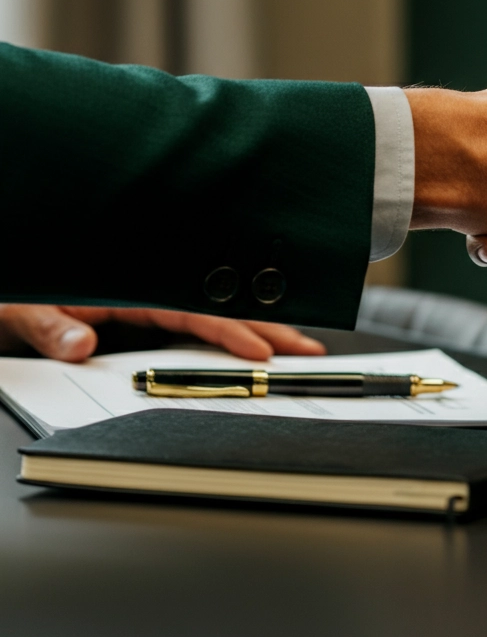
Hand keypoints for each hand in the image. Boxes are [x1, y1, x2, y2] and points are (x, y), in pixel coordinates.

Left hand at [0, 304, 325, 362]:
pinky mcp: (136, 322)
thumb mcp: (25, 309)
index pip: (194, 310)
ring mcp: (143, 307)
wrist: (4, 299)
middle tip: (306, 350)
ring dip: (253, 332)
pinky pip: (191, 331)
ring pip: (210, 321)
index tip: (263, 349)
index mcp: (129, 286)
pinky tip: (251, 346)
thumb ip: (51, 327)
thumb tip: (81, 344)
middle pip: (216, 312)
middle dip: (264, 328)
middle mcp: (143, 294)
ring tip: (295, 348)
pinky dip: (226, 338)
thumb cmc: (15, 292)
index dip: (231, 330)